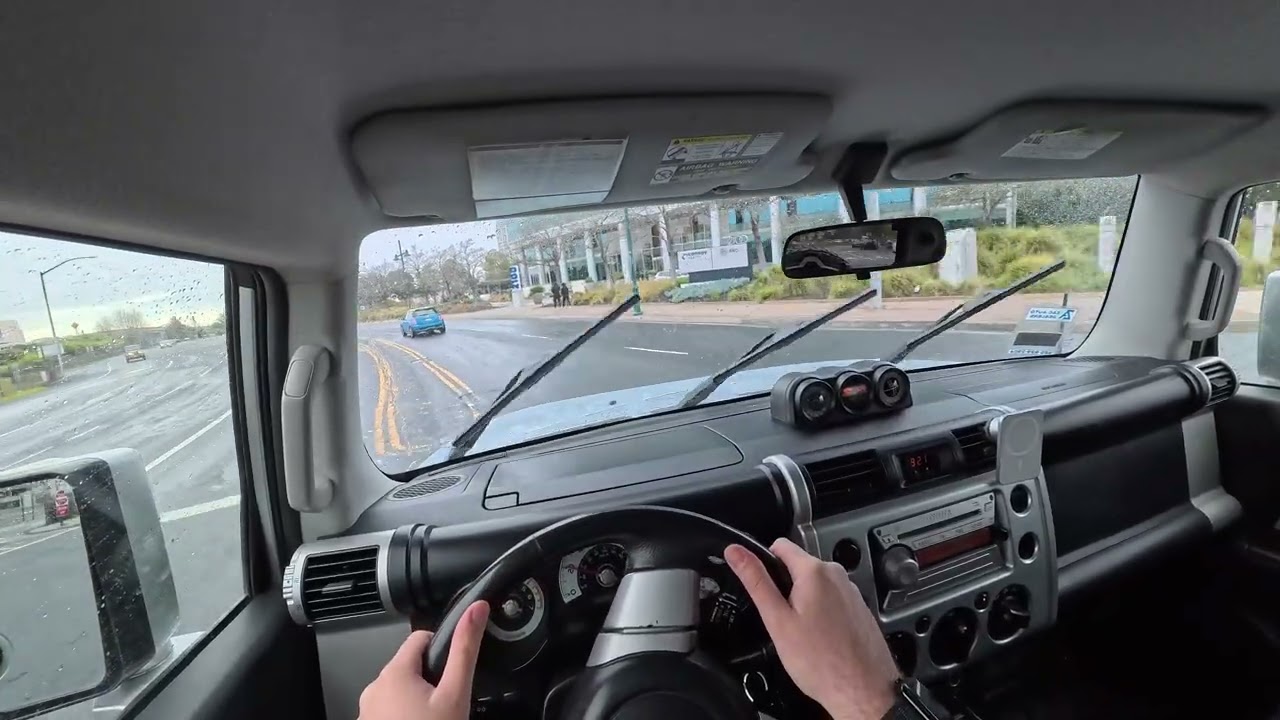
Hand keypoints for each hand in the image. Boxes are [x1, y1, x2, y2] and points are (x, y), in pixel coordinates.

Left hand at [358, 601, 489, 719]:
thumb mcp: (456, 694)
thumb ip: (465, 649)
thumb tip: (476, 609)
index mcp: (394, 672)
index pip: (420, 638)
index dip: (442, 649)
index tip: (453, 672)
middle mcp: (374, 688)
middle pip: (409, 667)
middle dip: (430, 680)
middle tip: (447, 704)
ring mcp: (367, 712)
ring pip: (399, 692)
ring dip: (416, 701)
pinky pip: (389, 713)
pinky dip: (404, 718)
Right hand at [725, 539, 898, 719]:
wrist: (863, 691)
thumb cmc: (821, 662)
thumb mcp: (778, 621)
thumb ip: (756, 581)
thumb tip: (736, 552)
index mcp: (815, 572)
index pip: (781, 545)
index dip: (764, 562)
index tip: (761, 586)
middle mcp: (837, 575)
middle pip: (799, 567)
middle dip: (785, 588)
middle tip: (783, 621)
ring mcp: (851, 591)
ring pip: (816, 585)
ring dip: (805, 602)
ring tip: (804, 634)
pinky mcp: (859, 608)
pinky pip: (832, 600)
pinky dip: (822, 614)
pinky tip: (821, 639)